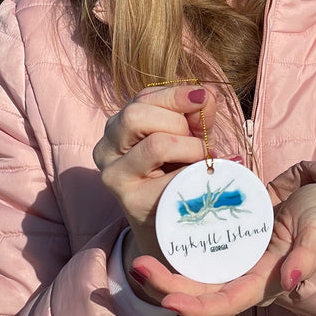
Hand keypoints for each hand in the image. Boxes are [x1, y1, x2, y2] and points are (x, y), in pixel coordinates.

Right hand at [93, 84, 217, 261]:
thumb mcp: (187, 136)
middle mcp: (107, 148)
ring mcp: (114, 175)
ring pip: (155, 144)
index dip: (175, 94)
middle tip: (200, 139)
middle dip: (177, 122)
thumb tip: (209, 95)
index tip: (203, 96)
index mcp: (119, 126)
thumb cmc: (176, 171)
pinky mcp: (131, 201)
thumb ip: (196, 115)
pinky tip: (204, 175)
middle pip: (136, 115)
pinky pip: (169, 178)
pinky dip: (193, 173)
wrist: (167, 222)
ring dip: (189, 147)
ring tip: (203, 158)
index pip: (142, 98)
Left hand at [129, 182, 315, 315]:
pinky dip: (177, 246)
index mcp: (262, 282)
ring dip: (164, 272)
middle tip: (138, 267)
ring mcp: (232, 256)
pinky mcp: (226, 236)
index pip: (224, 302)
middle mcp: (242, 274)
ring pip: (192, 272)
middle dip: (166, 288)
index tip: (168, 300)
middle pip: (199, 292)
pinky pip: (196, 246)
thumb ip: (307, 256)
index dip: (196, 306)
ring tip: (138, 260)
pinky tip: (158, 234)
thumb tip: (290, 279)